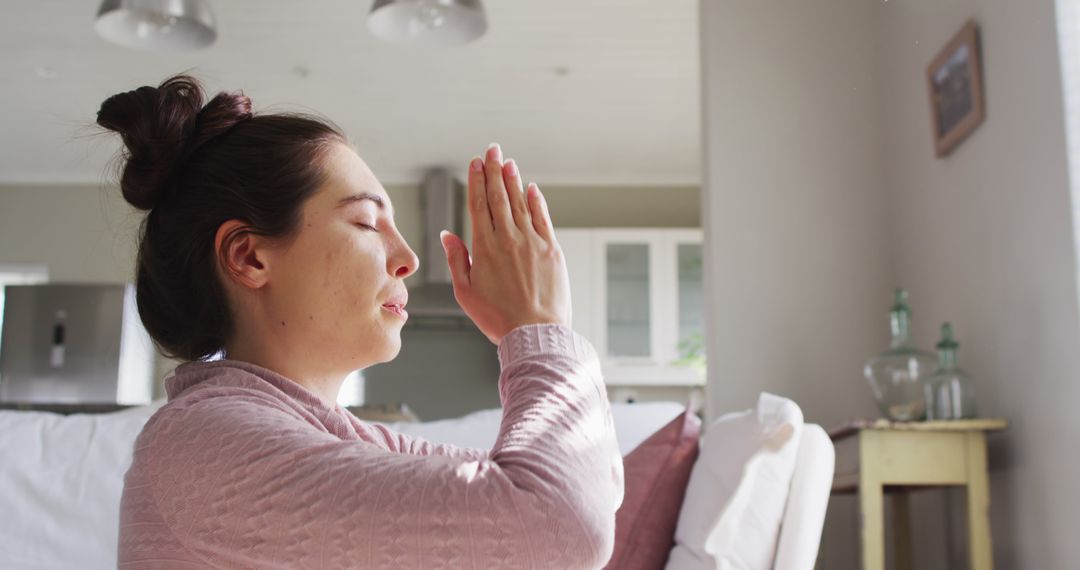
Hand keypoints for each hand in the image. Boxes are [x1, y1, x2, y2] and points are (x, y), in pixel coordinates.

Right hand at [439, 144, 571, 344]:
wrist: (535, 332)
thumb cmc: (497, 318)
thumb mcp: (466, 292)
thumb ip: (457, 260)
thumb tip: (448, 234)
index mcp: (484, 247)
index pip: (478, 205)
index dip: (476, 180)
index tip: (476, 163)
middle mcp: (508, 238)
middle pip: (499, 196)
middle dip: (494, 170)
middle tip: (493, 150)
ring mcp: (532, 242)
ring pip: (521, 202)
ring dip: (513, 180)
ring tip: (509, 162)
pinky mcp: (551, 250)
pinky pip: (543, 218)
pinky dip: (537, 201)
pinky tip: (532, 188)